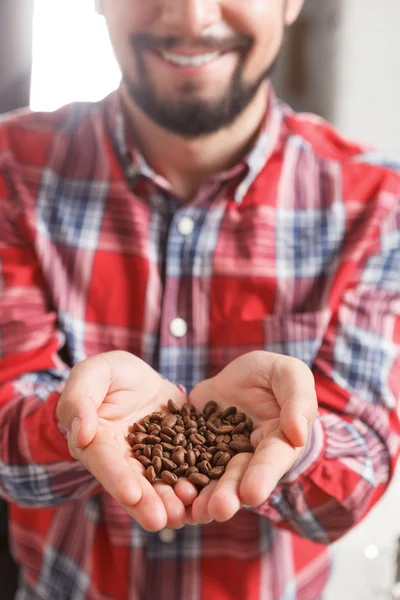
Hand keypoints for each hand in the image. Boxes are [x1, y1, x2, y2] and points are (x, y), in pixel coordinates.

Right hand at [57, 351, 197, 531]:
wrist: (137, 375)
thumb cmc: (107, 373)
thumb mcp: (90, 375)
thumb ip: (80, 401)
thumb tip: (81, 434)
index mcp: (96, 442)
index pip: (104, 462)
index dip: (117, 479)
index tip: (131, 495)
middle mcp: (123, 458)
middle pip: (133, 483)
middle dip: (146, 502)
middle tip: (160, 521)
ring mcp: (151, 458)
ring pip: (159, 483)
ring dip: (170, 501)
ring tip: (184, 515)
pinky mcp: (175, 452)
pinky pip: (185, 468)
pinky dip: (193, 482)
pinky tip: (204, 495)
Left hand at [188, 351, 317, 523]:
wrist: (240, 373)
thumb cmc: (274, 374)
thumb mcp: (290, 375)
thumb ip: (298, 401)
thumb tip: (298, 434)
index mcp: (278, 442)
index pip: (272, 460)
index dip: (263, 476)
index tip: (251, 493)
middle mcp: (249, 456)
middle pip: (239, 477)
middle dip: (229, 494)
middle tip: (218, 510)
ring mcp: (219, 453)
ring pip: (211, 478)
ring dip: (202, 496)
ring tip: (192, 509)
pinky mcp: (194, 445)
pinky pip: (184, 462)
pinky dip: (177, 478)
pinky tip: (168, 491)